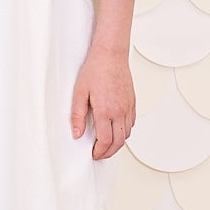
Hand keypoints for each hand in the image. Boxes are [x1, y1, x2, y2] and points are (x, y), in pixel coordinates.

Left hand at [71, 46, 135, 160]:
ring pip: (127, 134)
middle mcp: (120, 111)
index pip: (105, 140)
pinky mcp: (132, 103)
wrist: (110, 55)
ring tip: (106, 144)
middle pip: (119, 142)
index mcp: (106, 110)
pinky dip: (124, 131)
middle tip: (99, 154)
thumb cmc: (95, 70)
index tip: (93, 153)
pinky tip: (115, 129)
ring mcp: (128, 107)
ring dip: (117, 143)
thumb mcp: (79, 93)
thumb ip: (77, 116)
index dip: (99, 151)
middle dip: (109, 152)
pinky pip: (131, 123)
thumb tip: (77, 133)